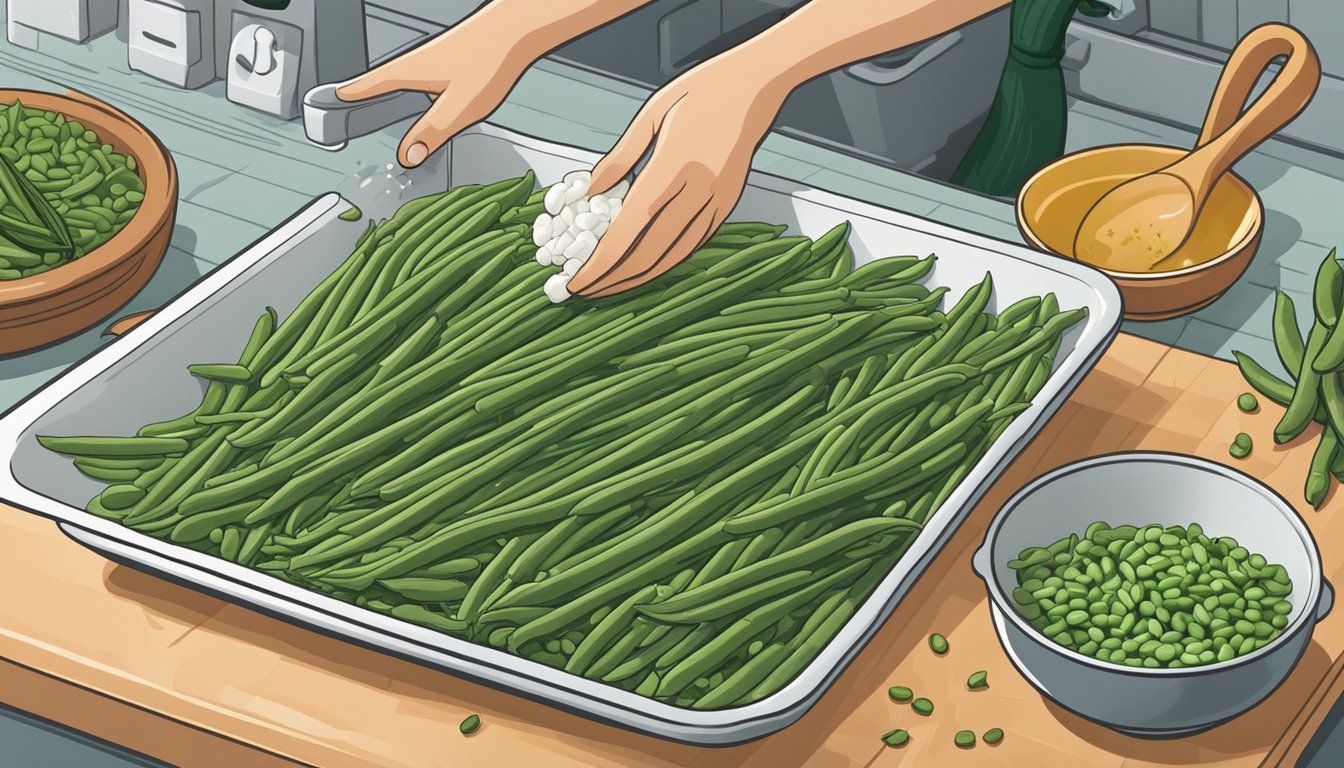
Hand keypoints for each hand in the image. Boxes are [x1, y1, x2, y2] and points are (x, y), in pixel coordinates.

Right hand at [334, 12, 535, 167]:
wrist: (516, 29)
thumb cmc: (489, 60)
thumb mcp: (458, 108)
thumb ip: (431, 133)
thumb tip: (406, 156)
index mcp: (406, 71)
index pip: (364, 88)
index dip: (343, 101)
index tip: (322, 111)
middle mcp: (413, 62)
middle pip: (376, 83)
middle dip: (358, 99)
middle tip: (339, 113)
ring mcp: (430, 59)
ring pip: (398, 81)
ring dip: (382, 95)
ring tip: (370, 111)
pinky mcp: (447, 60)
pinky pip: (416, 79)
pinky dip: (407, 91)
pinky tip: (418, 102)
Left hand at [567, 53, 790, 296]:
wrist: (755, 86)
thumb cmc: (701, 91)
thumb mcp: (651, 113)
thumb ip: (620, 158)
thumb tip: (589, 192)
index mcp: (674, 166)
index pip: (629, 230)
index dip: (600, 262)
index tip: (577, 280)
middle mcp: (699, 191)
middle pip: (648, 253)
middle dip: (612, 280)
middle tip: (584, 291)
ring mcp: (717, 203)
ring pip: (672, 257)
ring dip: (637, 279)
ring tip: (607, 288)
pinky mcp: (727, 207)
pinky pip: (691, 246)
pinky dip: (663, 264)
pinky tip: (642, 269)